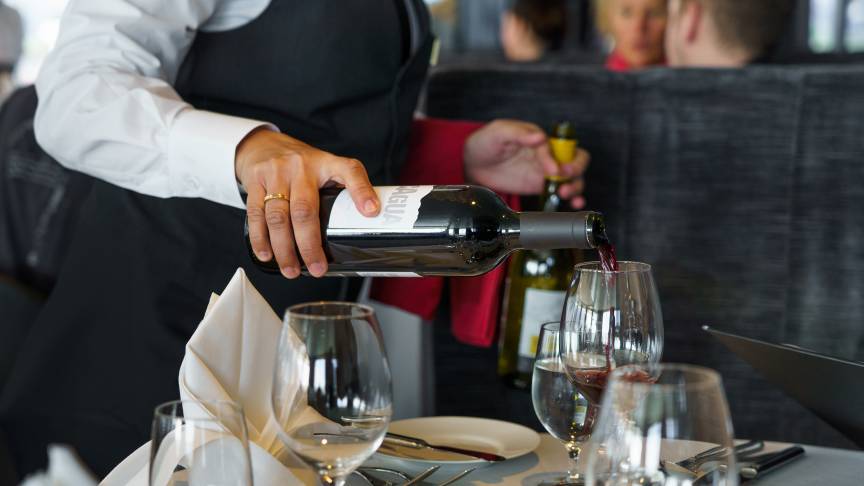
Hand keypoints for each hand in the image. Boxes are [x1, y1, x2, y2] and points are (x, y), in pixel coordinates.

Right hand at [236, 128, 378, 277]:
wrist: (263, 144)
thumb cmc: (301, 165)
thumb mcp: (325, 168)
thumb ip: (341, 190)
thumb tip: (362, 225)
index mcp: (326, 163)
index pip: (350, 171)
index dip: (362, 191)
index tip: (371, 212)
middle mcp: (301, 166)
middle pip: (305, 210)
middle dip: (310, 244)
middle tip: (317, 268)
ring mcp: (276, 173)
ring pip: (278, 216)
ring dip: (284, 248)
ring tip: (291, 270)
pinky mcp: (255, 181)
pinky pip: (256, 214)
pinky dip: (260, 239)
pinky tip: (267, 255)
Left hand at [463, 120, 589, 207]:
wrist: (473, 164)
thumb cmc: (487, 142)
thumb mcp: (498, 132)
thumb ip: (518, 133)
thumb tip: (539, 136)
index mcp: (540, 139)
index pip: (559, 147)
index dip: (558, 158)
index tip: (553, 170)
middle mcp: (547, 155)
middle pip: (576, 159)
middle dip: (576, 169)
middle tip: (564, 178)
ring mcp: (545, 172)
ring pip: (574, 177)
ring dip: (575, 185)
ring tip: (565, 193)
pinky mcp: (540, 187)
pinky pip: (561, 193)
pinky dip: (572, 199)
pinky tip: (574, 204)